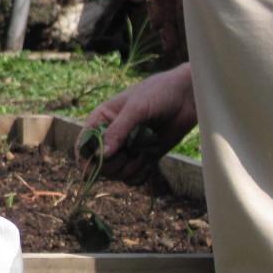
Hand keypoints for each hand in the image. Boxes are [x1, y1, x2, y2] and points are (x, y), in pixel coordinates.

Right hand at [80, 64, 197, 182]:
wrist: (188, 97)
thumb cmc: (159, 94)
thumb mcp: (136, 109)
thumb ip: (118, 131)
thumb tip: (102, 156)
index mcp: (101, 120)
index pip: (84, 146)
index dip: (86, 159)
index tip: (97, 163)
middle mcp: (111, 137)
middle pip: (98, 165)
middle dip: (113, 165)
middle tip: (129, 155)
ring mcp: (127, 149)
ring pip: (116, 174)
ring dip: (129, 170)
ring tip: (144, 156)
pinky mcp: (143, 158)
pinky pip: (133, 178)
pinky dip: (140, 175)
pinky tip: (149, 163)